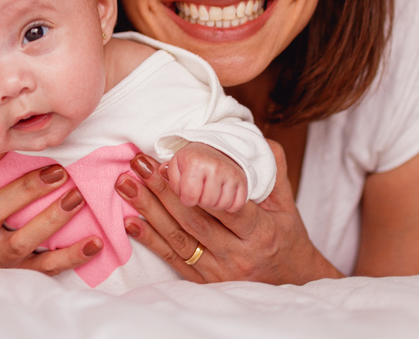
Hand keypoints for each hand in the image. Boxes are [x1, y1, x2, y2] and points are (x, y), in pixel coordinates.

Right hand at [0, 147, 100, 274]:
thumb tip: (21, 126)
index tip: (9, 139)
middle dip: (26, 190)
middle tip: (58, 172)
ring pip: (20, 242)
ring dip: (50, 220)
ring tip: (77, 199)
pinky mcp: (18, 273)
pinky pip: (46, 266)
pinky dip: (72, 255)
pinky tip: (94, 242)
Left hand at [115, 140, 340, 283]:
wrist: (292, 282)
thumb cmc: (286, 236)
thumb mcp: (286, 204)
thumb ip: (273, 169)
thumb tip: (257, 136)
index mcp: (260, 232)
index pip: (229, 209)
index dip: (200, 188)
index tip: (174, 164)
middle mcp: (239, 254)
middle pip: (195, 220)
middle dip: (163, 189)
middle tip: (139, 163)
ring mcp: (220, 270)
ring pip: (179, 238)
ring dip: (149, 210)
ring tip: (125, 185)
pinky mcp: (205, 281)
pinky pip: (174, 259)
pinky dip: (150, 241)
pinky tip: (130, 222)